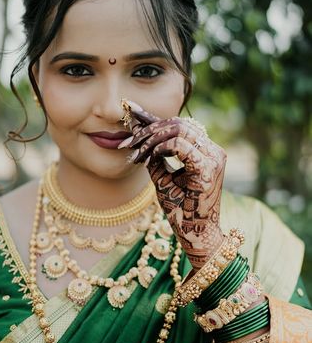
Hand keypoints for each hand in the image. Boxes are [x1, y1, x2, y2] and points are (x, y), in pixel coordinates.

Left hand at [122, 101, 225, 269]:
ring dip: (152, 139)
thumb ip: (155, 156)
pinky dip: (161, 148)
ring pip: (179, 129)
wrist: (195, 235)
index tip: (129, 108)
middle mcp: (212, 149)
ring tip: (137, 154)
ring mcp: (213, 157)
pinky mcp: (208, 168)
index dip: (153, 116)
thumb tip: (139, 136)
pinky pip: (180, 144)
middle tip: (128, 143)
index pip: (178, 124)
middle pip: (178, 122)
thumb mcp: (163, 178)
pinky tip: (150, 158)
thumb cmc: (181, 210)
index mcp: (205, 150)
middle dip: (148, 129)